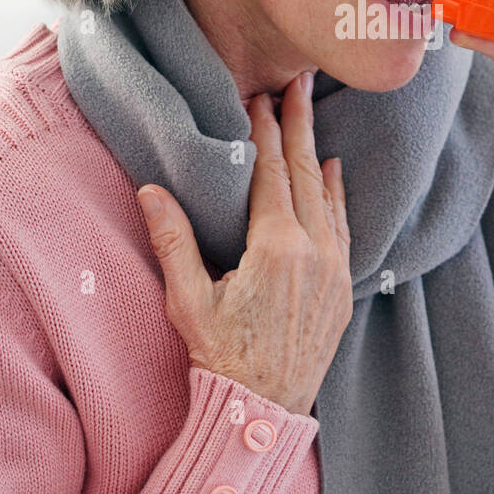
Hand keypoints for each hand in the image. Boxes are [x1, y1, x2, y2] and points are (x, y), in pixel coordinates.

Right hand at [137, 70, 352, 415]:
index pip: (270, 173)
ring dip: (319, 152)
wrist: (263, 410)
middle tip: (298, 83)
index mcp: (276, 247)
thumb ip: (173, 240)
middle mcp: (314, 251)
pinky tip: (335, 172)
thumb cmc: (221, 356)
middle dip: (299, 125)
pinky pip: (344, 226)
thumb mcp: (189, 299)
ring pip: (328, 196)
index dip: (264, 133)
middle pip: (305, 172)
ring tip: (314, 114)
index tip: (259, 98)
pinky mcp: (343, 288)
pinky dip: (338, 195)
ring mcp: (334, 269)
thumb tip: (150, 189)